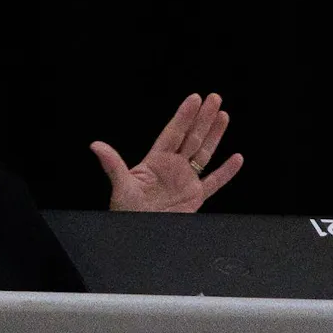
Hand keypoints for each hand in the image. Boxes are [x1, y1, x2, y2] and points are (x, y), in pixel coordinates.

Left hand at [89, 92, 243, 212]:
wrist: (138, 234)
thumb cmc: (126, 210)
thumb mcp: (120, 185)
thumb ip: (112, 164)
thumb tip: (96, 146)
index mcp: (155, 161)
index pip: (173, 133)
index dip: (184, 116)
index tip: (194, 99)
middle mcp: (173, 167)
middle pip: (191, 137)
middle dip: (203, 118)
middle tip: (214, 98)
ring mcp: (185, 180)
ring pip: (204, 153)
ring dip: (215, 135)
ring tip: (224, 116)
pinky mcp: (195, 197)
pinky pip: (214, 182)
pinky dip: (226, 172)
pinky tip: (236, 159)